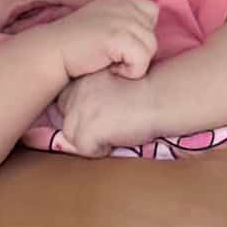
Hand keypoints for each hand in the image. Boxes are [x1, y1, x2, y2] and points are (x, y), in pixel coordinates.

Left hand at [42, 64, 168, 157]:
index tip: (107, 113)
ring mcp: (78, 110)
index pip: (64, 105)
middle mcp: (74, 91)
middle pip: (67, 124)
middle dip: (87, 129)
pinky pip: (86, 149)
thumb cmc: (146, 93)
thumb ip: (91, 98)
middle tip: (115, 121)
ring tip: (119, 126)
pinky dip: (103, 148)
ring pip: (73, 138)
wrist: (162, 95)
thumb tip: (72, 122)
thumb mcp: (111, 87)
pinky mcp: (86, 129)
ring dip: (95, 139)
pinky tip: (121, 133)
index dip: (85, 116)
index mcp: (80, 78)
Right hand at [54, 0, 159, 82]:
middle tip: (110, 57)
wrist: (51, 53)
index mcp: (119, 2)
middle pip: (152, 35)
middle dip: (136, 52)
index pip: (151, 11)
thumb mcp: (100, 25)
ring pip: (149, 49)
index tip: (118, 45)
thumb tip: (145, 35)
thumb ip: (121, 23)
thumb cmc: (73, 48)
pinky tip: (109, 68)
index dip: (141, 32)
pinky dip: (129, 72)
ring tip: (109, 63)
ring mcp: (122, 20)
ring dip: (132, 64)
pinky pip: (142, 61)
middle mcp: (123, 6)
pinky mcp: (119, 36)